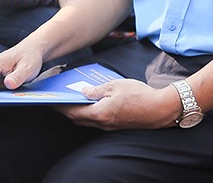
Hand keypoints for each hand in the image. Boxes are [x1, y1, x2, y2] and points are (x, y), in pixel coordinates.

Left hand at [60, 78, 180, 130]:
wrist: (161, 109)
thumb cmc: (139, 95)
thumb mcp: (115, 86)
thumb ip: (96, 90)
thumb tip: (83, 92)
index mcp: (99, 114)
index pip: (73, 112)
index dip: (60, 106)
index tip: (51, 100)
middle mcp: (103, 124)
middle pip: (77, 118)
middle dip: (66, 110)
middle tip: (58, 99)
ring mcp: (110, 127)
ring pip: (87, 121)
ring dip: (77, 112)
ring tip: (71, 99)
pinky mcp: (117, 125)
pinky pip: (97, 120)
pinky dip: (89, 113)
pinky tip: (90, 103)